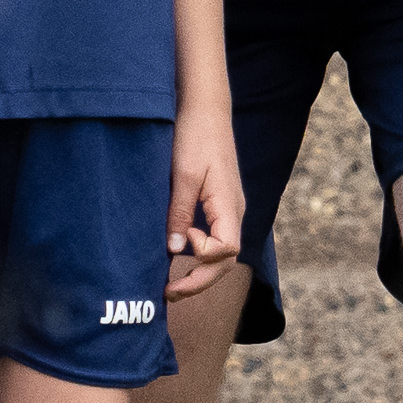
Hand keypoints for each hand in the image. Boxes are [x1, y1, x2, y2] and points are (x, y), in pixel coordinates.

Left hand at [164, 106, 245, 300]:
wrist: (205, 109)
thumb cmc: (195, 136)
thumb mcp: (183, 175)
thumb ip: (179, 214)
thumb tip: (174, 251)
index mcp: (229, 206)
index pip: (227, 251)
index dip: (203, 255)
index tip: (182, 238)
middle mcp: (233, 212)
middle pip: (225, 261)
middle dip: (199, 282)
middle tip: (168, 294)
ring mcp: (227, 209)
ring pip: (221, 253)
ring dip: (199, 271)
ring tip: (170, 284)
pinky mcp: (218, 204)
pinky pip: (214, 238)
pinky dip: (198, 253)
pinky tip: (178, 254)